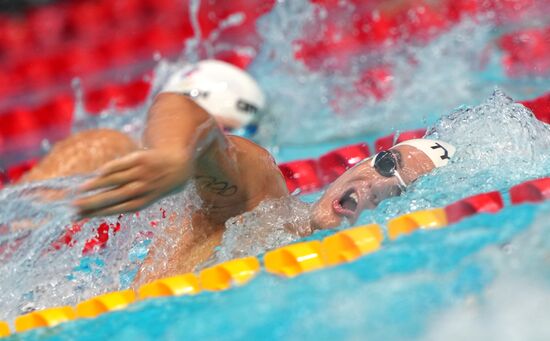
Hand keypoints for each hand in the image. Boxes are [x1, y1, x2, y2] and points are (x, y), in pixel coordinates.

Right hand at [74, 148, 191, 216]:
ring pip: (116, 180)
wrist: (180, 164)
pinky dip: (108, 169)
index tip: (81, 216)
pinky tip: (96, 175)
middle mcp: (143, 188)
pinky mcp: (141, 158)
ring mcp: (142, 172)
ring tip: (80, 190)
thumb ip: (129, 201)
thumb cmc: (159, 184)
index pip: (118, 209)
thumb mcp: (149, 197)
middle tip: (75, 206)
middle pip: (115, 196)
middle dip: (94, 202)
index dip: (99, 213)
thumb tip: (99, 208)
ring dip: (97, 185)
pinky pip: (121, 164)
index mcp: (144, 201)